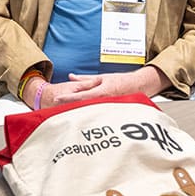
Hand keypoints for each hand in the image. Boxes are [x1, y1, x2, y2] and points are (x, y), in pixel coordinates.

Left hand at [30, 66, 168, 108]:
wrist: (139, 86)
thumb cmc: (121, 81)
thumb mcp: (102, 77)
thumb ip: (85, 79)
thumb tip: (71, 76)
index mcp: (101, 91)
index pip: (81, 96)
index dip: (68, 98)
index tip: (57, 99)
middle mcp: (103, 101)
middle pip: (82, 106)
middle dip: (69, 108)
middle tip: (55, 110)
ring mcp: (107, 108)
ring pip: (89, 112)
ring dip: (77, 113)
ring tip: (64, 115)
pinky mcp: (111, 113)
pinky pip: (97, 115)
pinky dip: (87, 116)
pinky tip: (79, 119)